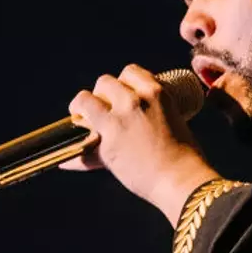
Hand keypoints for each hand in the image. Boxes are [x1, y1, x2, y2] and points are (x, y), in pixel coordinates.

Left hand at [62, 64, 222, 222]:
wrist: (182, 180)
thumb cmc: (186, 157)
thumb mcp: (175, 122)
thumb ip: (155, 117)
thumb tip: (142, 124)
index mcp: (155, 92)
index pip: (129, 72)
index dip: (122, 83)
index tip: (121, 94)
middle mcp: (134, 101)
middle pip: (104, 83)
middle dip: (101, 94)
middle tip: (102, 109)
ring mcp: (116, 121)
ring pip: (84, 100)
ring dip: (79, 108)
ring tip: (79, 121)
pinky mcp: (105, 145)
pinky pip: (79, 146)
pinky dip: (71, 156)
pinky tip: (65, 161)